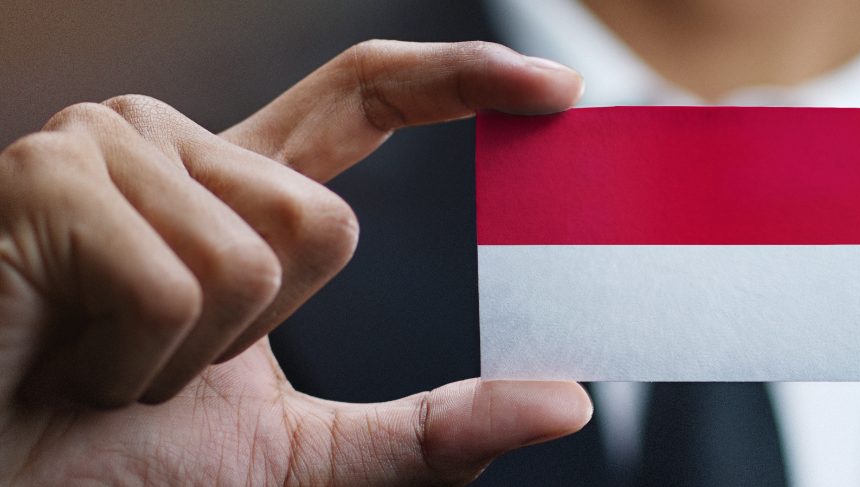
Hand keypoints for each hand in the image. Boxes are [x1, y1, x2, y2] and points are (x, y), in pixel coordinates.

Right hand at [0, 40, 589, 484]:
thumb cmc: (108, 468)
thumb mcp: (302, 458)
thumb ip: (429, 431)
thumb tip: (563, 404)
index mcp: (233, 193)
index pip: (362, 100)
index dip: (459, 80)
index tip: (555, 90)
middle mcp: (173, 148)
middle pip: (328, 221)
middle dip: (260, 335)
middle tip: (154, 366)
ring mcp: (105, 149)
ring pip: (260, 253)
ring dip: (191, 356)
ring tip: (100, 361)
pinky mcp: (47, 176)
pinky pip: (178, 283)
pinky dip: (136, 363)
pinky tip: (63, 358)